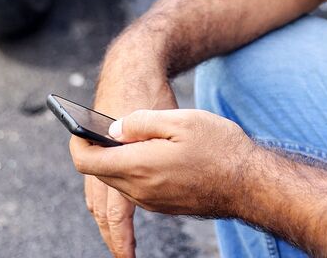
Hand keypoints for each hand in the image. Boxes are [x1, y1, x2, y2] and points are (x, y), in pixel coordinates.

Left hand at [72, 109, 256, 216]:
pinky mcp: (163, 206)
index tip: (78, 128)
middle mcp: (139, 189)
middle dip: (95, 152)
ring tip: (129, 141)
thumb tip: (114, 129)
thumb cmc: (220, 147)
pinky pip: (136, 189)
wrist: (250, 183)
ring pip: (117, 183)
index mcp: (138, 165)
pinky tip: (152, 156)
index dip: (77, 143)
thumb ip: (140, 123)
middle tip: (102, 131)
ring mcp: (151, 201)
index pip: (87, 161)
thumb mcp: (181, 120)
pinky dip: (133, 173)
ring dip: (115, 164)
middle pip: (99, 174)